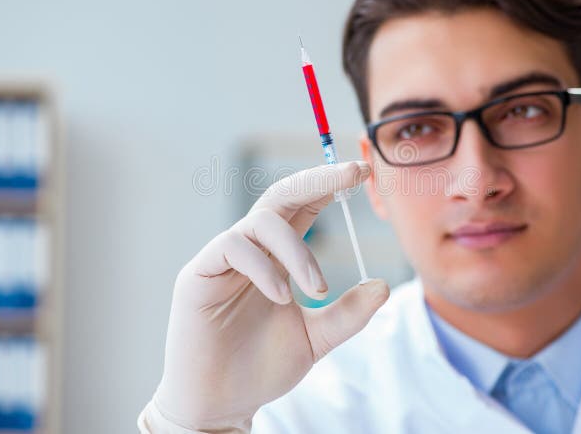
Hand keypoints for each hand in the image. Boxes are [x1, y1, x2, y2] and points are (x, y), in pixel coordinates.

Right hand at [147, 161, 389, 431]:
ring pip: (260, 222)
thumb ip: (347, 314)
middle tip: (350, 175)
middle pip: (281, 196)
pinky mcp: (197, 275)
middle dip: (317, 180)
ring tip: (317, 289)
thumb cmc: (261, 368)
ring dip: (297, 250)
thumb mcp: (316, 339)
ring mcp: (222, 260)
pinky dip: (263, 268)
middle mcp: (250, 250)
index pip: (303, 207)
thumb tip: (383, 286)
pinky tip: (282, 297)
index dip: (329, 186)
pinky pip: (231, 247)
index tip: (361, 174)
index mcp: (277, 257)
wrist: (221, 405)